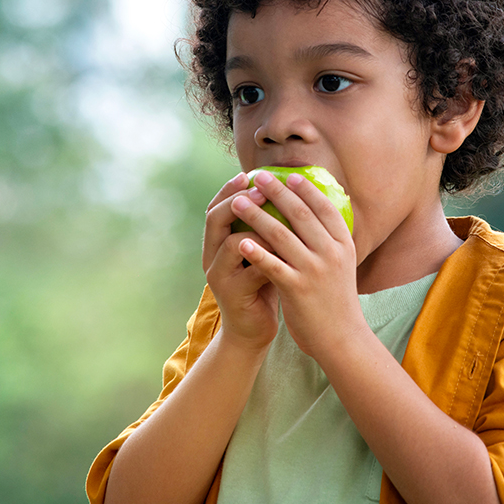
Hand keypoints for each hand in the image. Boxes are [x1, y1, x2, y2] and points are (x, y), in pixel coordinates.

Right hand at [202, 173, 279, 350]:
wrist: (254, 329)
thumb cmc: (264, 284)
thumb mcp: (263, 252)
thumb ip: (267, 227)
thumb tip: (292, 194)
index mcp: (217, 242)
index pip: (216, 207)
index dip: (229, 189)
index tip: (249, 174)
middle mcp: (211, 256)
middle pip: (215, 219)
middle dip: (237, 201)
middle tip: (260, 191)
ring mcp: (219, 276)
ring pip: (230, 244)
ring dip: (254, 228)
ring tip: (275, 218)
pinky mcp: (233, 295)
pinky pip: (249, 271)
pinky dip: (268, 258)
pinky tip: (287, 251)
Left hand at [230, 170, 363, 359]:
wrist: (342, 338)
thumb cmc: (336, 299)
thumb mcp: (341, 264)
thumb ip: (329, 240)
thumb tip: (315, 212)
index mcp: (343, 244)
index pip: (324, 208)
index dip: (306, 189)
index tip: (289, 175)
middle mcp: (331, 252)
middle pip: (300, 214)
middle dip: (277, 192)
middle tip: (258, 177)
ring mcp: (314, 270)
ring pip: (281, 235)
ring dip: (256, 215)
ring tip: (237, 202)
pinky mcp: (297, 289)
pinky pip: (272, 266)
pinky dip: (256, 252)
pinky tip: (240, 241)